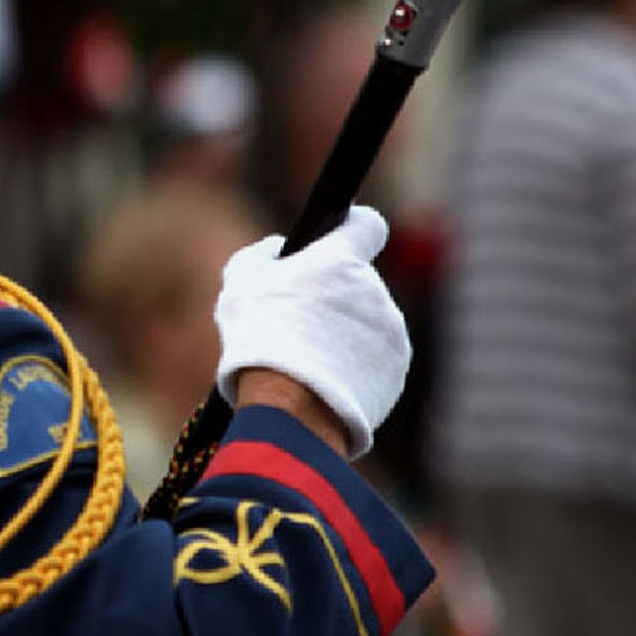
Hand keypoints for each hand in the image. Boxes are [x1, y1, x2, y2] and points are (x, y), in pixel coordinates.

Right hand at [214, 206, 409, 458]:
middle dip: (334, 298)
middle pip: (356, 285)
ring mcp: (390, 331)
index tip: (341, 241)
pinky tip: (324, 382)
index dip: (354, 230)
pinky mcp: (396, 369)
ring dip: (344, 335)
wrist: (291, 410)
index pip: (367, 225)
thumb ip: (262, 254)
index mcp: (340, 260)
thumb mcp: (240, 285)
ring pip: (365, 324)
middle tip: (299, 325)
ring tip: (308, 361)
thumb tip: (280, 248)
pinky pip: (374, 359)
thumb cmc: (260, 341)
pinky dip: (354, 367)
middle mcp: (373, 290)